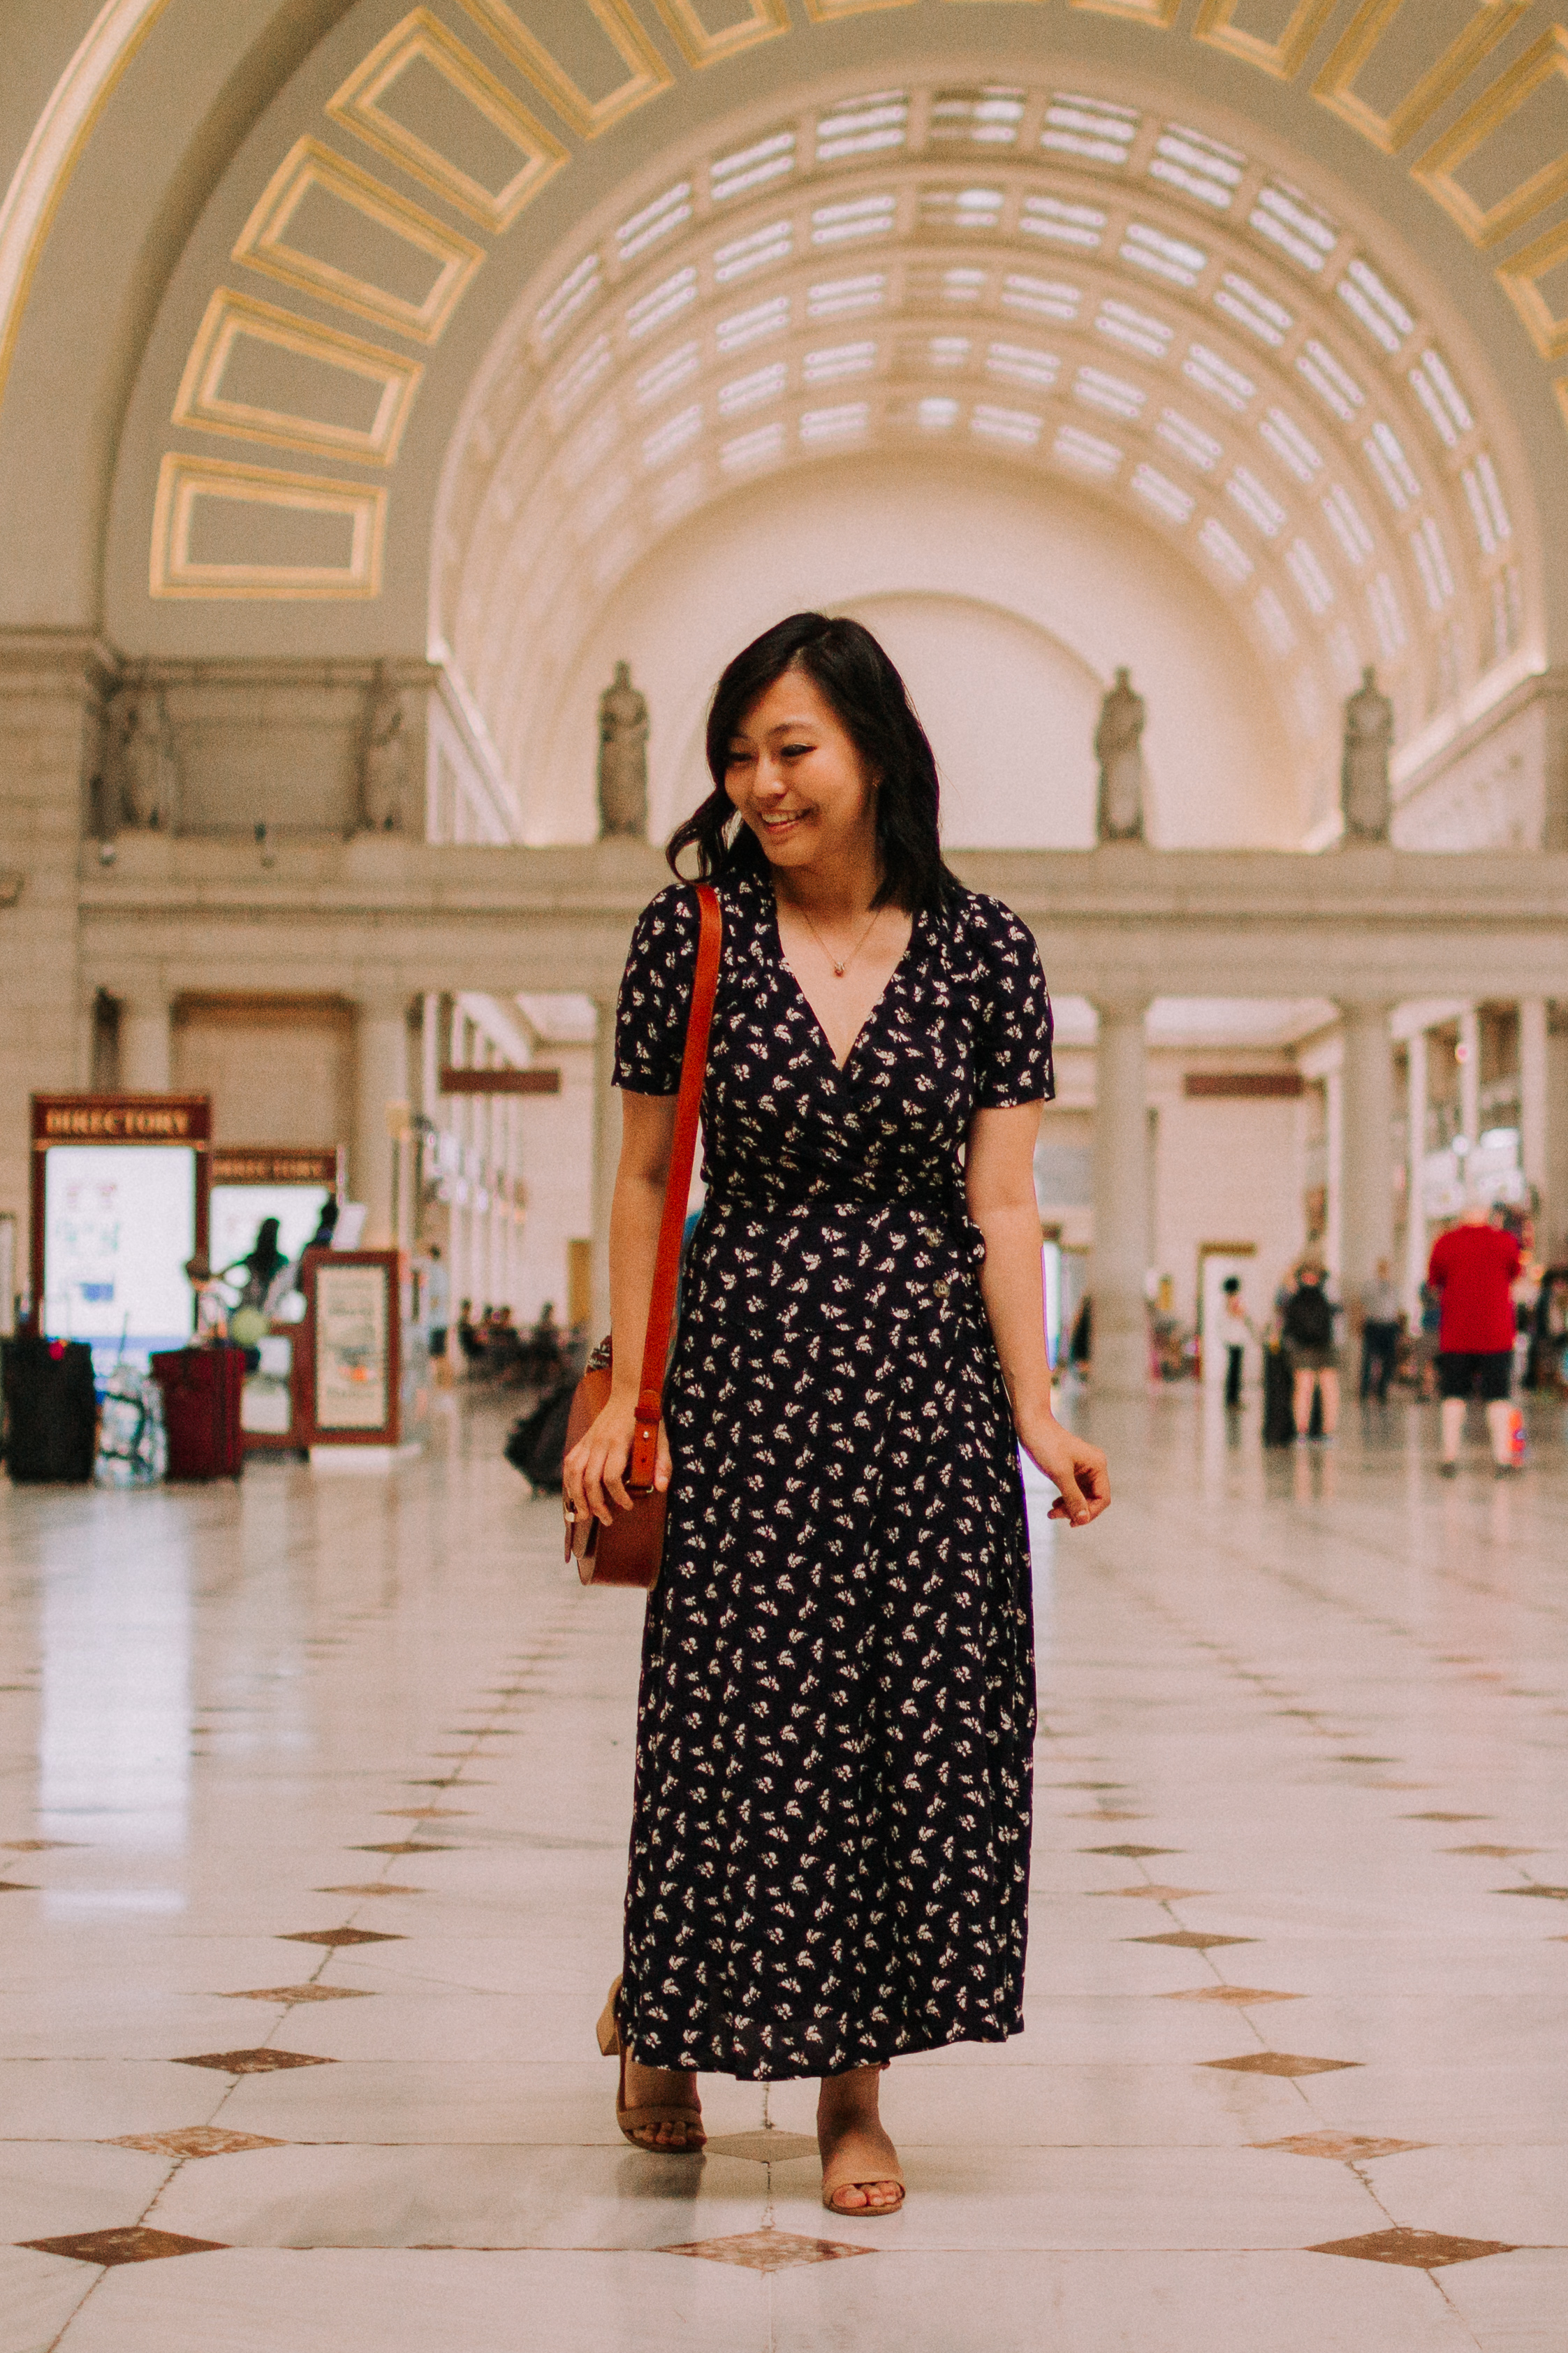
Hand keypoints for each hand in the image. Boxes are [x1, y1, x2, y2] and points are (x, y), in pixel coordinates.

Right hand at [563, 1393, 672, 1527]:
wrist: (629, 1393)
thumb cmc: (648, 1419)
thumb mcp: (661, 1438)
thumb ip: (662, 1463)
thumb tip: (661, 1488)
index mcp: (619, 1443)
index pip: (610, 1476)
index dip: (617, 1496)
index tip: (628, 1507)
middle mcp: (599, 1443)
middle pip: (588, 1480)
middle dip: (596, 1505)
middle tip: (607, 1520)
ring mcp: (588, 1441)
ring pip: (573, 1474)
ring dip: (576, 1498)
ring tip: (585, 1515)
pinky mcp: (582, 1441)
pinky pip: (569, 1465)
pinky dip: (569, 1483)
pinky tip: (575, 1497)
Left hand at [1016, 1407, 1109, 1526]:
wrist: (1030, 1423)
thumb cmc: (1046, 1444)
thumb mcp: (1060, 1474)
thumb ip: (1073, 1498)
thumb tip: (1082, 1520)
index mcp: (1098, 1465)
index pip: (1103, 1498)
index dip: (1090, 1513)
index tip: (1071, 1522)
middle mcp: (1094, 1466)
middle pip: (1093, 1499)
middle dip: (1076, 1510)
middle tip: (1056, 1515)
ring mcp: (1083, 1468)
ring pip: (1082, 1496)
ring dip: (1069, 1507)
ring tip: (1052, 1513)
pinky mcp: (1071, 1469)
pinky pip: (1073, 1490)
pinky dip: (1065, 1499)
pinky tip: (1054, 1505)